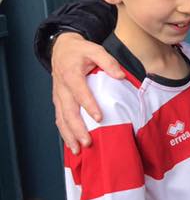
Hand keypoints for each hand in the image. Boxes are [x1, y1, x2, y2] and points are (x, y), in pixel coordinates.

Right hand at [51, 32, 123, 153]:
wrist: (61, 49)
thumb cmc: (80, 51)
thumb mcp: (96, 49)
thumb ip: (108, 62)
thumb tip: (121, 76)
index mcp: (71, 75)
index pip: (80, 93)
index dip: (89, 105)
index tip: (99, 118)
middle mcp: (62, 89)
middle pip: (68, 112)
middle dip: (77, 129)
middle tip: (88, 142)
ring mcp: (58, 97)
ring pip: (61, 119)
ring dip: (69, 136)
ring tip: (78, 150)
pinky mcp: (58, 102)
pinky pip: (59, 119)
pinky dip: (65, 133)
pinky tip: (72, 144)